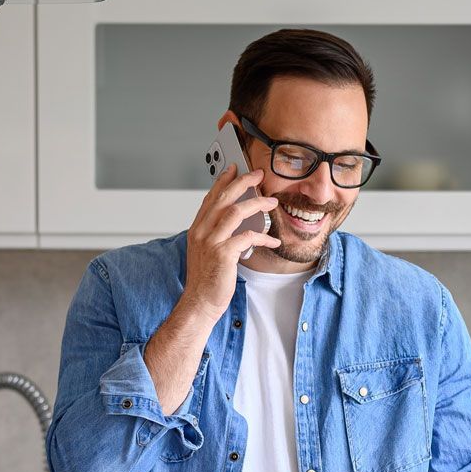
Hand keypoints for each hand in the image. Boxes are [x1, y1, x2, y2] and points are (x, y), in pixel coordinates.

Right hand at [180, 166, 281, 319]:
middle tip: (258, 174)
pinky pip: (248, 237)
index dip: (223, 181)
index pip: (210, 198)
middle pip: (223, 198)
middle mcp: (202, 232)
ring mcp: (211, 242)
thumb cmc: (206, 280)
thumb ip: (218, 234)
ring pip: (235, 212)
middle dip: (242, 182)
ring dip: (256, 203)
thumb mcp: (207, 251)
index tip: (234, 169)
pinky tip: (273, 240)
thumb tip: (240, 222)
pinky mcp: (223, 254)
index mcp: (197, 229)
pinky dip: (263, 237)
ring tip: (272, 202)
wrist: (199, 303)